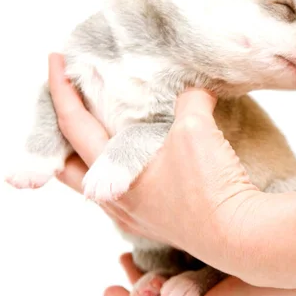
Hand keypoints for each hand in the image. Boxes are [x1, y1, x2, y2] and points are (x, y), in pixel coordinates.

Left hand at [48, 53, 262, 275]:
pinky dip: (114, 167)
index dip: (60, 88)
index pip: (72, 124)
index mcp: (111, 176)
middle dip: (57, 130)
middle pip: (65, 163)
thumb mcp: (196, 129)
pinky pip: (119, 190)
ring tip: (96, 125)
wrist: (240, 236)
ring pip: (92, 180)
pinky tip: (134, 155)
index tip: (54, 59)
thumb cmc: (210, 188)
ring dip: (86, 151)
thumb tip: (192, 91)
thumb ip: (189, 100)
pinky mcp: (154, 221)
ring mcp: (132, 215)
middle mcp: (113, 200)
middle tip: (65, 101)